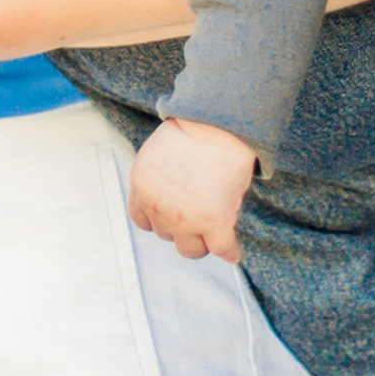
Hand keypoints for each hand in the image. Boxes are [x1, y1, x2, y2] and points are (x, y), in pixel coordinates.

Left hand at [128, 118, 258, 263]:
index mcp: (141, 188)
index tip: (174, 214)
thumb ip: (157, 179)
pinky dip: (229, 252)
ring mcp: (185, 219)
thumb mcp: (158, 152)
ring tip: (215, 229)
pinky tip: (233, 250)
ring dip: (202, 240)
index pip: (143, 220)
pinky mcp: (214, 223)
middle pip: (166, 235)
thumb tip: (170, 195)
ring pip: (190, 249)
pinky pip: (221, 249)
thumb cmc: (194, 128)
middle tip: (199, 212)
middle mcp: (159, 208)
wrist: (217, 123)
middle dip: (181, 226)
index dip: (160, 218)